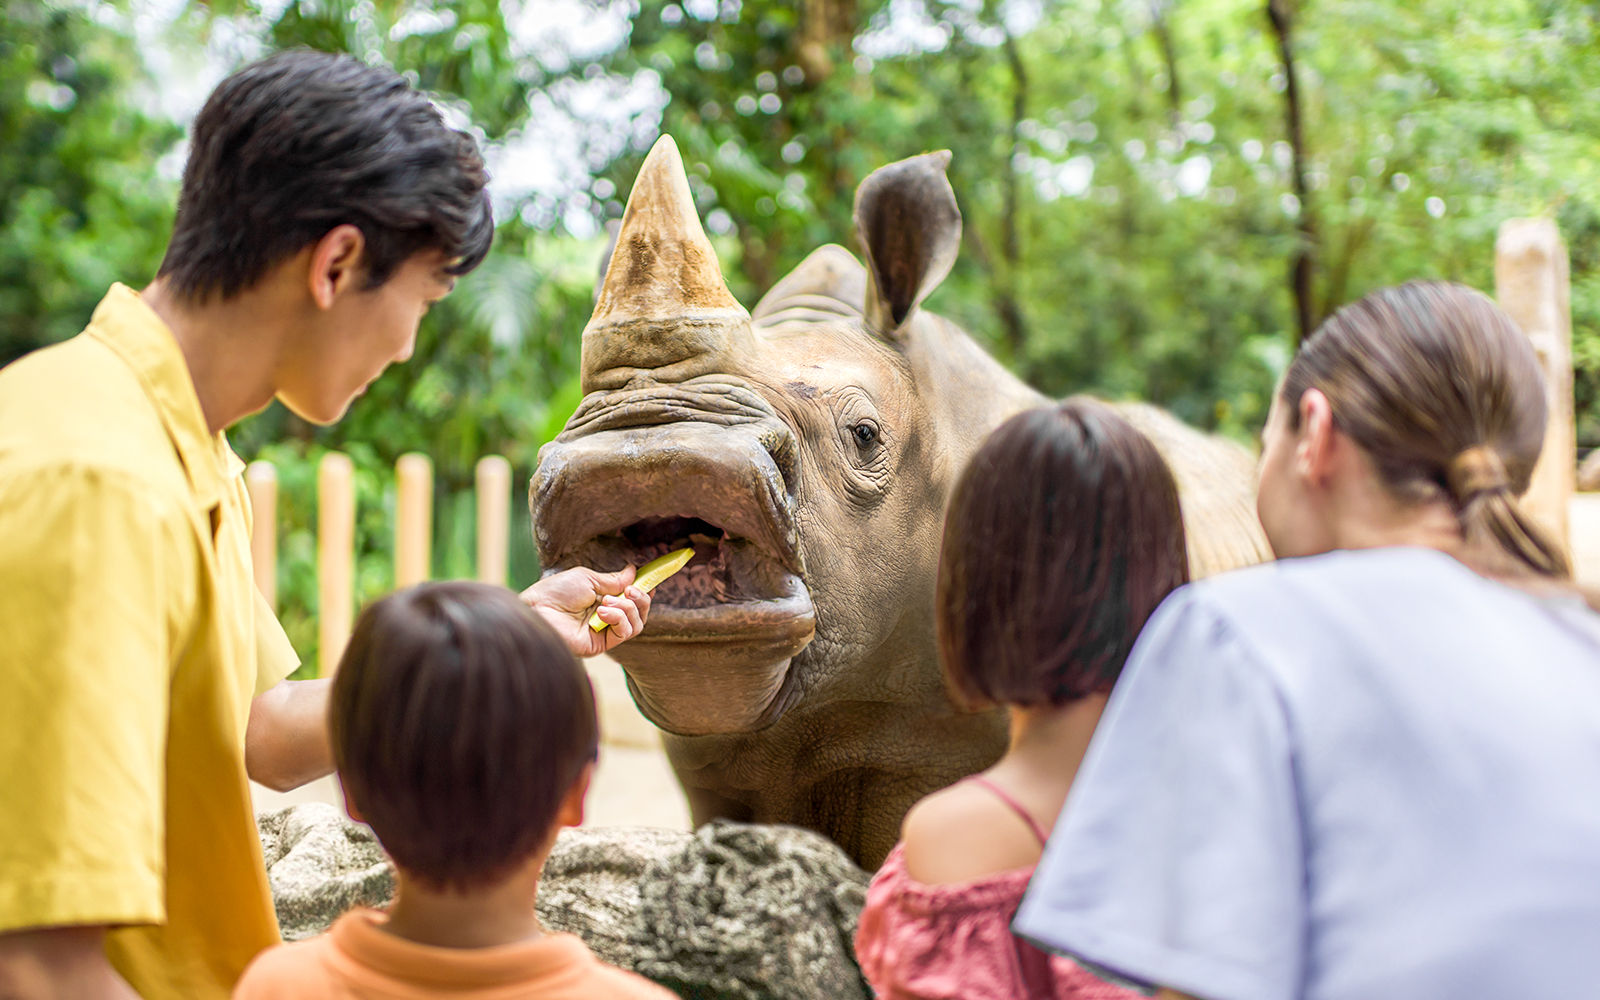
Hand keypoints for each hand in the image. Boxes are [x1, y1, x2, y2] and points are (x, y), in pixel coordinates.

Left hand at [520, 566, 651, 656]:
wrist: (537, 609)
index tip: (650, 581)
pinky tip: (604, 611)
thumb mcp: (588, 579)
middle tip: (631, 590)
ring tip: (607, 601)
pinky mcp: (600, 644)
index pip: (631, 599)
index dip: (643, 592)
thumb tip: (633, 571)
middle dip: (640, 599)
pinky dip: (619, 619)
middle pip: (639, 613)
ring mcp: (604, 632)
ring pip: (635, 624)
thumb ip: (613, 580)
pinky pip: (624, 633)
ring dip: (627, 608)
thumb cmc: (555, 592)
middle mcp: (606, 617)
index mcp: (602, 600)